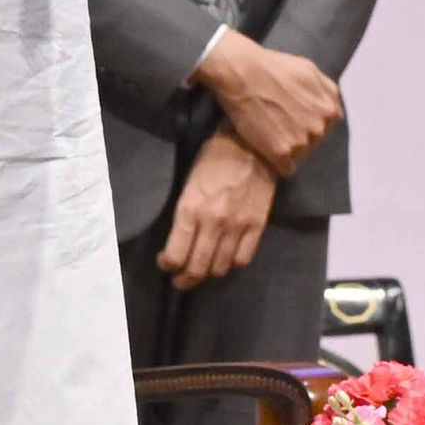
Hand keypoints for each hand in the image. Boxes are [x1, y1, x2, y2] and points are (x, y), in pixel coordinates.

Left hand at [157, 132, 276, 291]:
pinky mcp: (257, 226)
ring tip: (204, 268)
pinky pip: (243, 259)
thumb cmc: (213, 161)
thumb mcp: (189, 185)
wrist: (251, 146)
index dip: (168, 265)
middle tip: (181, 279)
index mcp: (190, 210)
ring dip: (208, 273)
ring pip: (219, 268)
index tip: (166, 263)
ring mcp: (237, 226)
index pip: (176, 256)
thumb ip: (185, 216)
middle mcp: (213, 222)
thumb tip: (180, 243)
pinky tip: (226, 258)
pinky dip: (232, 264)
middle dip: (185, 279)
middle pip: (197, 269)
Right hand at [193, 31, 343, 174]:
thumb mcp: (310, 71)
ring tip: (269, 135)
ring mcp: (302, 141)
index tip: (292, 117)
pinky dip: (277, 163)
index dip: (308, 123)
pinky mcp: (281, 153)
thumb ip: (327, 92)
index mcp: (329, 110)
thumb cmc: (273, 67)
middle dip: (299, 136)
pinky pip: (286, 169)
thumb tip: (336, 112)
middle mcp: (320, 127)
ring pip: (300, 156)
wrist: (242, 73)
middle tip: (278, 124)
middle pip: (313, 143)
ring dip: (288, 150)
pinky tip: (266, 150)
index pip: (326, 128)